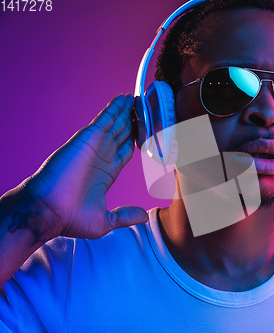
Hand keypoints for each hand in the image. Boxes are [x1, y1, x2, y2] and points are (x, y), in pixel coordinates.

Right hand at [23, 94, 147, 239]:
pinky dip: (114, 108)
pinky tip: (124, 99)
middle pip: (123, 133)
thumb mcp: (106, 220)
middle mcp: (102, 156)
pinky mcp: (87, 139)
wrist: (49, 211)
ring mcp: (95, 146)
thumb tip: (143, 216)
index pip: (126, 150)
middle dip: (134, 121)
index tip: (148, 131)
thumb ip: (125, 215)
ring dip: (126, 111)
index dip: (137, 139)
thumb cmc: (71, 218)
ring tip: (138, 98)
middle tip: (146, 108)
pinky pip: (104, 119)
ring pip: (116, 123)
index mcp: (107, 172)